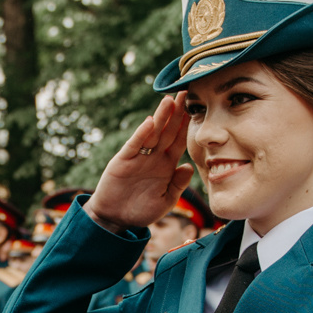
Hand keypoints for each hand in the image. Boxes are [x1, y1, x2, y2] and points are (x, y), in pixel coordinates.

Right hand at [84, 94, 195, 232]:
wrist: (115, 220)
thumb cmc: (140, 211)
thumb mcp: (165, 201)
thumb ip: (177, 185)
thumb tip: (189, 167)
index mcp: (166, 165)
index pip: (180, 141)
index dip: (188, 126)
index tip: (197, 108)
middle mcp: (154, 157)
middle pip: (168, 131)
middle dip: (177, 113)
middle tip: (186, 92)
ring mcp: (138, 157)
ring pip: (153, 133)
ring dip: (161, 117)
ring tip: (170, 99)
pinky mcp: (123, 161)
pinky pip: (135, 145)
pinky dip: (142, 133)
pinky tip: (150, 121)